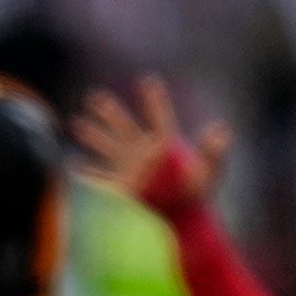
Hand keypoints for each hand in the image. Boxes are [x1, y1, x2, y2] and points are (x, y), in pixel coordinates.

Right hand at [70, 77, 230, 213]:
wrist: (185, 214)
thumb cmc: (199, 191)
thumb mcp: (210, 171)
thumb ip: (214, 151)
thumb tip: (222, 129)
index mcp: (166, 146)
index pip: (159, 118)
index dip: (154, 101)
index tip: (148, 81)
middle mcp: (145, 152)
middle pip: (125, 128)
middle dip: (110, 113)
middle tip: (95, 97)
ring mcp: (132, 169)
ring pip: (108, 148)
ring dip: (92, 137)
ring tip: (75, 124)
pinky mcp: (125, 187)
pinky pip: (103, 178)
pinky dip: (88, 173)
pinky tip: (73, 165)